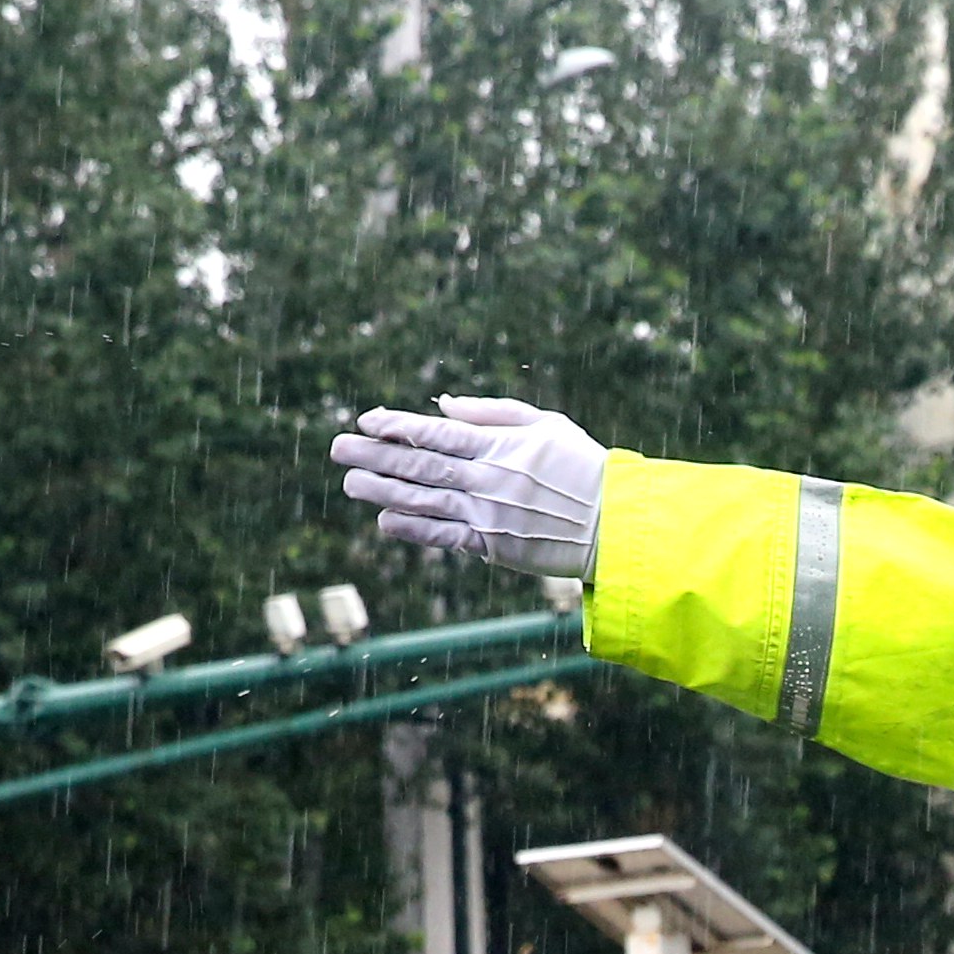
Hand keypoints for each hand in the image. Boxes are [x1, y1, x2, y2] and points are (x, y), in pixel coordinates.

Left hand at [330, 396, 607, 580]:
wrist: (615, 523)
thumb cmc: (584, 466)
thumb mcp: (546, 423)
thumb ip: (493, 413)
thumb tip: (443, 406)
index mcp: (499, 444)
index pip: (436, 431)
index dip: (396, 425)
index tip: (365, 420)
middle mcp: (488, 478)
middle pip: (419, 463)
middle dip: (375, 454)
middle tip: (337, 448)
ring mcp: (488, 514)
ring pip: (423, 499)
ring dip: (382, 490)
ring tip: (350, 482)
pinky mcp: (494, 546)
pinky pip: (445, 537)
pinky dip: (413, 529)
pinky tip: (384, 521)